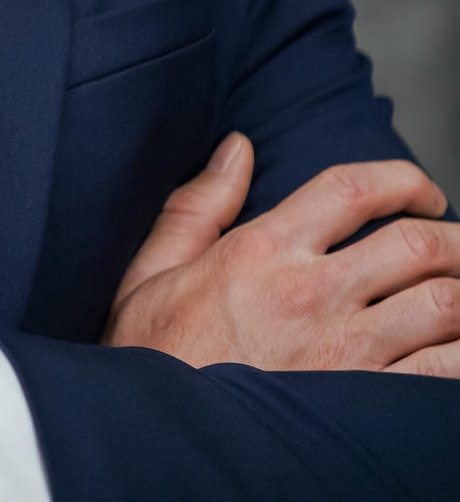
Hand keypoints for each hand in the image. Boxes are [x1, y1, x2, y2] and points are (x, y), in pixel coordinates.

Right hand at [104, 133, 459, 374]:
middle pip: (415, 244)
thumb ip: (200, 203)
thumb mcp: (155, 268)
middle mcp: (310, 293)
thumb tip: (237, 147)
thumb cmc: (155, 356)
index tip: (424, 193)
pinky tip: (458, 349)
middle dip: (455, 238)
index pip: (352, 188)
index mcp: (263, 249)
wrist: (155, 437)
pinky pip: (442, 371)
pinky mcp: (363, 404)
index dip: (403, 179)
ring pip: (442, 304)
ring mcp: (344, 351)